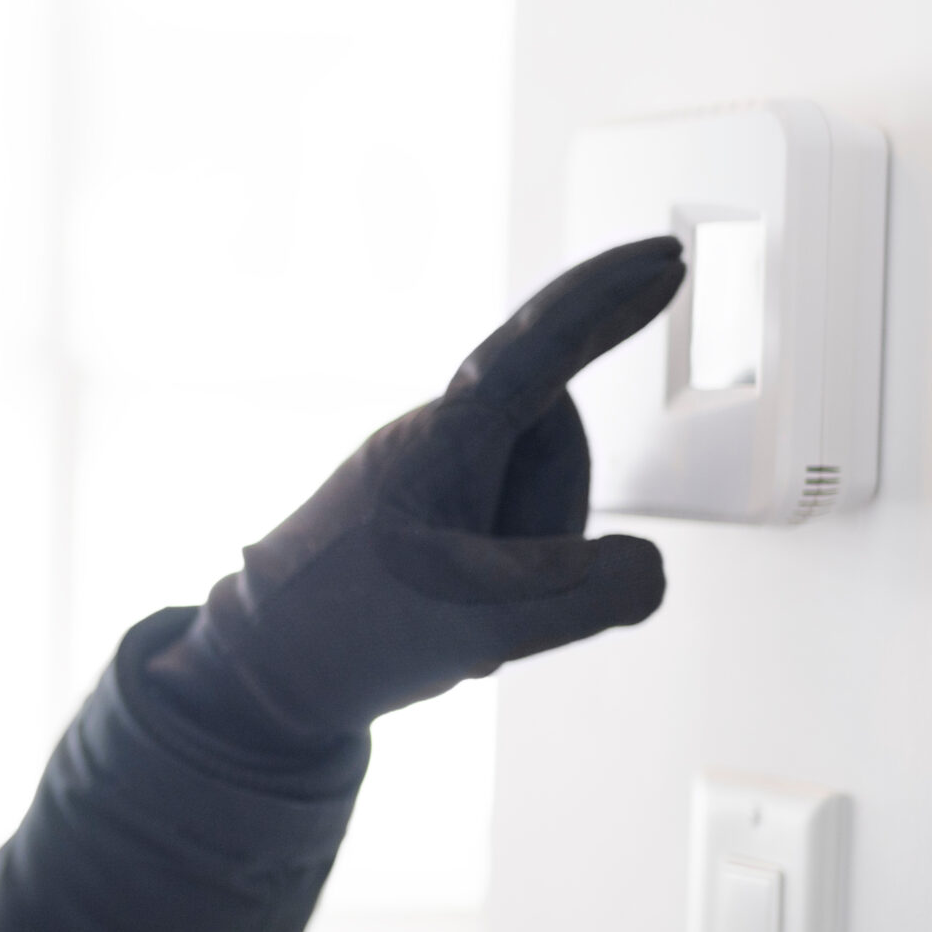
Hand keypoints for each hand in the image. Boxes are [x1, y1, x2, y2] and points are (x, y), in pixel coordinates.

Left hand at [145, 236, 685, 751]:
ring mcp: (430, 471)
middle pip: (559, 444)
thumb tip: (651, 566)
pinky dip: (508, 576)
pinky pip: (510, 526)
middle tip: (494, 596)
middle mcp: (436, 436)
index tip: (668, 257)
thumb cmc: (355, 633)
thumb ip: (588, 592)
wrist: (263, 674)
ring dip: (531, 554)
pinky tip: (457, 617)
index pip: (541, 345)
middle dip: (559, 522)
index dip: (609, 300)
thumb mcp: (484, 623)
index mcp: (445, 439)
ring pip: (540, 490)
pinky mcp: (426, 507)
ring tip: (464, 608)